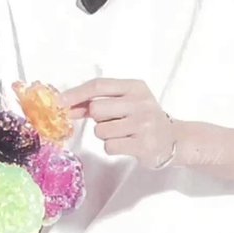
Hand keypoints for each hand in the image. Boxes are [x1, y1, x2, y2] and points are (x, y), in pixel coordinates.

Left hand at [60, 78, 175, 168]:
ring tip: (123, 133)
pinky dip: (113, 147)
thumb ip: (97, 101)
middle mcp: (140, 102)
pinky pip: (109, 146)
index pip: (99, 86)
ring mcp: (143, 124)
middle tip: (113, 121)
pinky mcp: (143, 145)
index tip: (59, 102)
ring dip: (105, 134)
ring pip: (101, 130)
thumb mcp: (125, 102)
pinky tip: (127, 143)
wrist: (174, 140)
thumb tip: (65, 105)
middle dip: (97, 118)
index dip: (76, 94)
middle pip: (97, 109)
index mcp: (134, 87)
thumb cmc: (143, 118)